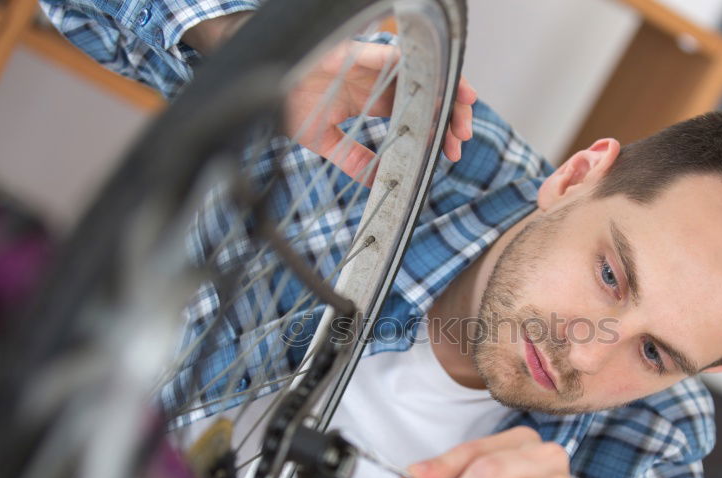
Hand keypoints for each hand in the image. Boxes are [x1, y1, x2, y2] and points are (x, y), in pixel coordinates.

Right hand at [286, 41, 476, 184]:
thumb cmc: (286, 100)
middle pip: (427, 91)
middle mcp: (376, 79)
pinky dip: (413, 66)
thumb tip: (376, 182)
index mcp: (371, 98)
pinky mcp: (354, 52)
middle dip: (451, 113)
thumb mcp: (323, 140)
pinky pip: (389, 55)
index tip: (450, 151)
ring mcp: (369, 63)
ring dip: (445, 87)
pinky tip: (436, 80)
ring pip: (420, 70)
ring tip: (465, 106)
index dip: (438, 129)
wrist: (255, 81)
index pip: (417, 111)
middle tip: (462, 138)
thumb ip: (351, 158)